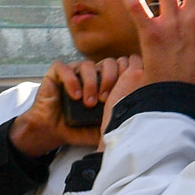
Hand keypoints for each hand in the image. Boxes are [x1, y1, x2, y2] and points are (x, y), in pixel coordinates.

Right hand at [11, 58, 136, 156]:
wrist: (53, 132)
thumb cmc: (79, 128)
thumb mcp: (104, 127)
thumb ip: (119, 120)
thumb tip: (142, 123)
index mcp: (106, 81)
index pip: (123, 66)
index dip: (126, 74)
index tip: (123, 93)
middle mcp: (92, 74)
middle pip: (109, 62)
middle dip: (110, 80)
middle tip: (105, 100)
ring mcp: (75, 71)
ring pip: (89, 65)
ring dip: (91, 83)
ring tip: (89, 103)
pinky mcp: (56, 73)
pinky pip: (65, 68)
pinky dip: (72, 80)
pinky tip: (75, 96)